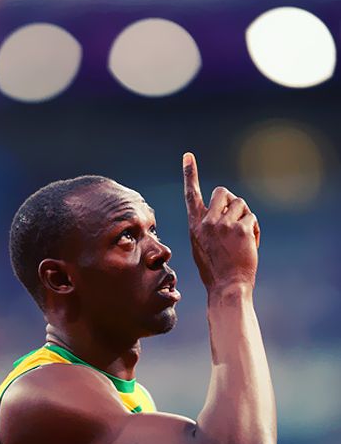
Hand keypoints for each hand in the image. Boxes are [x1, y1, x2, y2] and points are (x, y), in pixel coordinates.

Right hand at [183, 152, 259, 291]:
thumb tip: (223, 210)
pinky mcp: (240, 228)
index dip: (190, 174)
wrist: (227, 287)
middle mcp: (207, 222)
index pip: (191, 195)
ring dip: (244, 218)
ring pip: (241, 204)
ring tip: (241, 238)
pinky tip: (249, 245)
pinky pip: (251, 218)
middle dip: (232, 201)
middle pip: (222, 192)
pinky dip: (254, 230)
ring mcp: (223, 224)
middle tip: (235, 219)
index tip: (188, 156)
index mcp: (195, 226)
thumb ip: (208, 226)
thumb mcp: (201, 246)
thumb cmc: (216, 270)